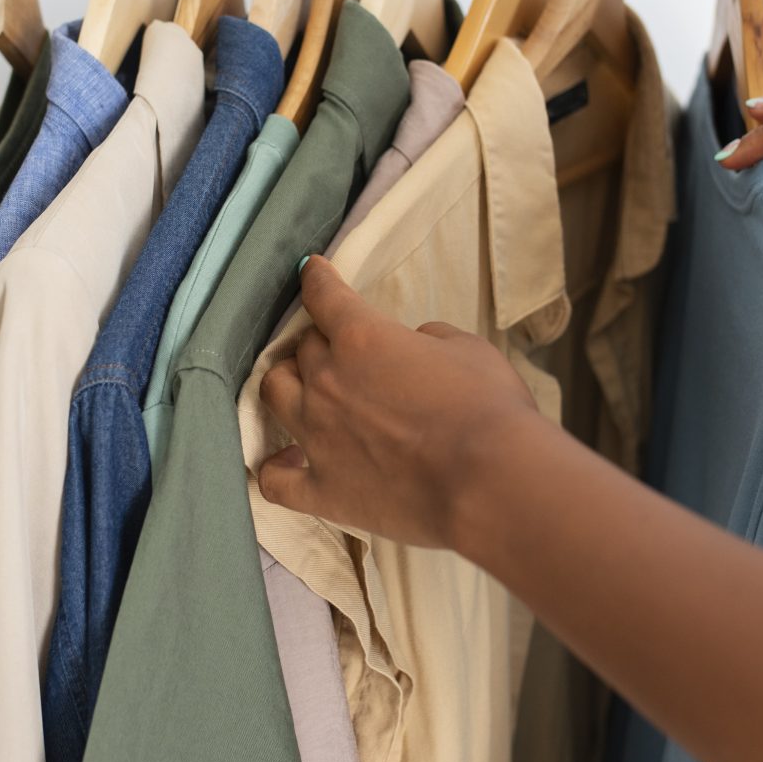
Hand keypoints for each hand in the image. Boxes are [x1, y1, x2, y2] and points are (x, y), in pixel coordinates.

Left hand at [256, 255, 546, 550]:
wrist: (489, 479)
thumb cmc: (489, 407)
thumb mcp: (467, 348)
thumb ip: (431, 338)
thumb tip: (416, 345)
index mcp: (362, 337)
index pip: (324, 295)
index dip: (316, 279)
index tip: (311, 271)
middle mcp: (327, 381)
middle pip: (302, 349)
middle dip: (319, 343)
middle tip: (339, 352)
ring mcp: (317, 437)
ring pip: (274, 394)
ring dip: (286, 384)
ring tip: (302, 390)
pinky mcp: (322, 490)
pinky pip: (273, 478)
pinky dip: (274, 466)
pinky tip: (285, 460)